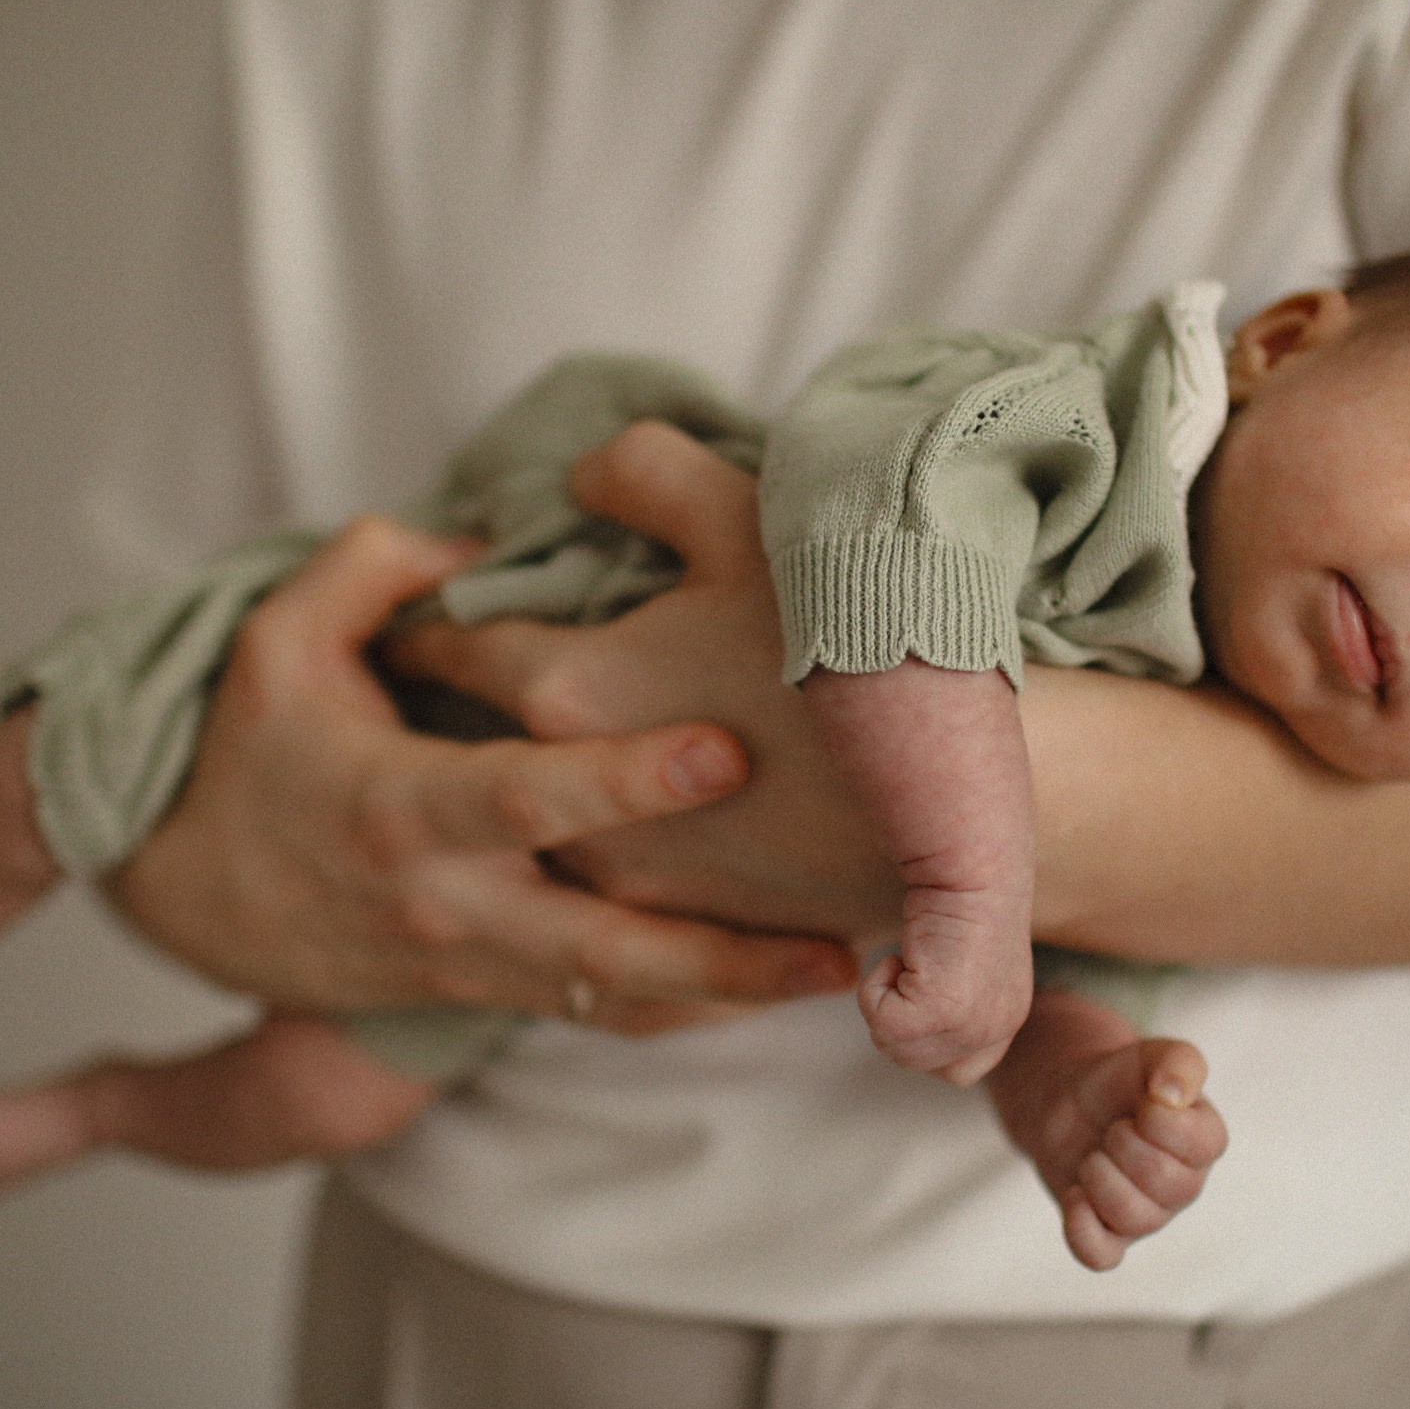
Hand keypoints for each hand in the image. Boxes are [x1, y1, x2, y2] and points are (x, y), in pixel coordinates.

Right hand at [102, 513, 857, 1030]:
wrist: (189, 900)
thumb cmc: (244, 754)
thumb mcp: (273, 642)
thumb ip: (372, 572)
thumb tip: (474, 538)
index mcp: (400, 807)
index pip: (526, 797)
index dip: (624, 781)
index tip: (726, 751)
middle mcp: (448, 902)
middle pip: (600, 946)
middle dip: (720, 951)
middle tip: (835, 938)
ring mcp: (474, 961)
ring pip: (615, 996)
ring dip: (727, 992)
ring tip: (841, 970)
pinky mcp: (491, 989)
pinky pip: (600, 1013)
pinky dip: (685, 1010)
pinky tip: (770, 988)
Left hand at [386, 422, 904, 944]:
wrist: (982, 796)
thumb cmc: (863, 636)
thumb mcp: (748, 516)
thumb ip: (640, 475)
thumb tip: (579, 480)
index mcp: (567, 695)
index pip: (458, 647)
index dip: (442, 617)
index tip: (427, 612)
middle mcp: (576, 809)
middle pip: (491, 751)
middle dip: (472, 717)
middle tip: (463, 689)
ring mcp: (637, 885)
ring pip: (555, 829)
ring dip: (548, 791)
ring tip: (567, 752)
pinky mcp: (701, 933)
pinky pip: (633, 886)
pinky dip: (626, 847)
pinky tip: (653, 822)